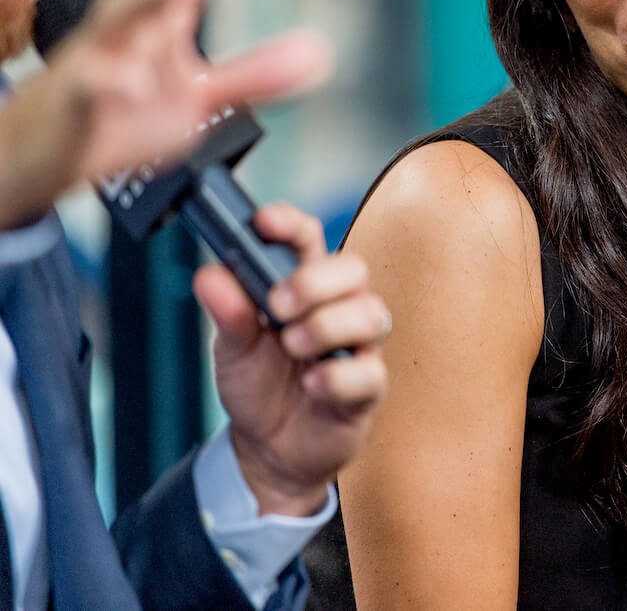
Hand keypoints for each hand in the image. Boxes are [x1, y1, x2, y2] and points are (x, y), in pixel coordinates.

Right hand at [0, 0, 330, 226]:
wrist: (45, 151)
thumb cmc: (121, 111)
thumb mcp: (197, 95)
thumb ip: (254, 73)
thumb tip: (318, 53)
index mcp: (159, 19)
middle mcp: (127, 28)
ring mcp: (98, 61)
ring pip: (121, 22)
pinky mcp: (78, 104)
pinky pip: (92, 90)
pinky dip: (111, 83)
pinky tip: (134, 81)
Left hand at [195, 202, 389, 516]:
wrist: (268, 449)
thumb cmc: (258, 387)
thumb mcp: (232, 348)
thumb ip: (229, 311)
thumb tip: (210, 275)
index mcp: (305, 288)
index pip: (308, 240)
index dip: (291, 225)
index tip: (265, 223)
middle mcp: (338, 310)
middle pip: (353, 269)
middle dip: (315, 282)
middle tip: (277, 305)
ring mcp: (357, 347)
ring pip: (370, 315)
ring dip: (326, 327)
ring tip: (292, 346)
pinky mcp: (368, 387)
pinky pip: (369, 372)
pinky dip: (336, 376)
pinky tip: (310, 384)